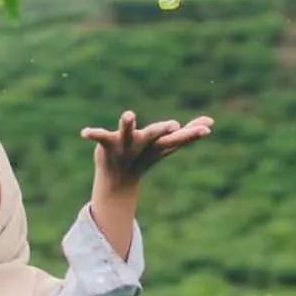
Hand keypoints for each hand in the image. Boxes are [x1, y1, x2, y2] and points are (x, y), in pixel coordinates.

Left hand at [81, 110, 213, 189]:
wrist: (118, 181)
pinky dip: (93, 134)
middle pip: (156, 135)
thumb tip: (211, 121)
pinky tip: (84, 133)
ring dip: (128, 124)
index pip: (179, 138)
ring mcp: (126, 146)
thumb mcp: (167, 144)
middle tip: (174, 125)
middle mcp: (144, 145)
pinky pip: (101, 137)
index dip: (193, 133)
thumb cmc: (145, 155)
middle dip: (163, 130)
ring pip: (128, 133)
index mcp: (159, 144)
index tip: (208, 128)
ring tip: (129, 114)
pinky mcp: (108, 145)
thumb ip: (188, 132)